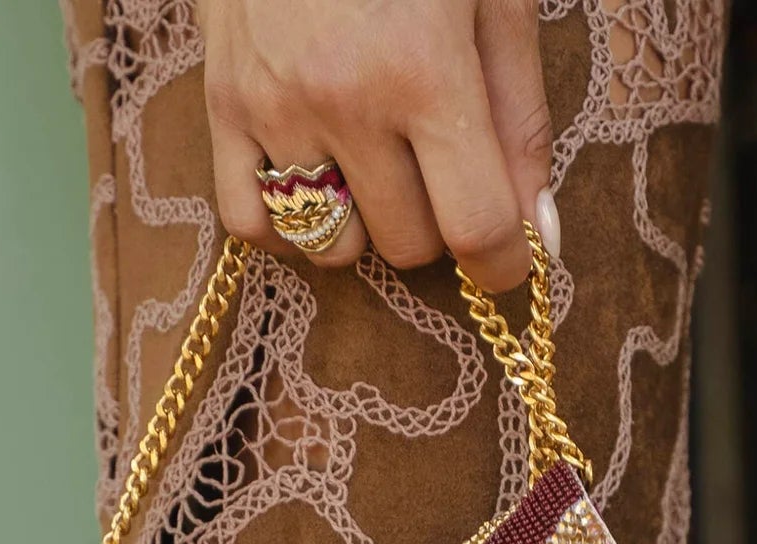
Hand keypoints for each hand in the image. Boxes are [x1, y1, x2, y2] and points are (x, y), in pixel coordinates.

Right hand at [197, 0, 558, 290]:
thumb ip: (520, 120)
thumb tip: (536, 234)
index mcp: (423, 67)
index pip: (474, 226)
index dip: (503, 263)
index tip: (507, 259)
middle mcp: (343, 98)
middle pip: (407, 244)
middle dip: (436, 222)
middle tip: (437, 164)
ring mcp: (273, 106)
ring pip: (333, 247)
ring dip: (365, 223)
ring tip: (373, 160)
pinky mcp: (221, 106)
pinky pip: (252, 225)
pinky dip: (289, 222)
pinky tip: (317, 176)